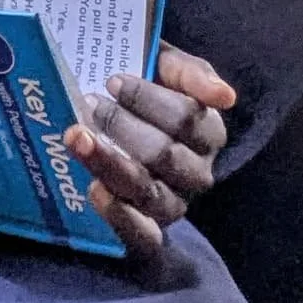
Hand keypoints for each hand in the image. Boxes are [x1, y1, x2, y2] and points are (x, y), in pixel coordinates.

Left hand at [61, 46, 234, 258]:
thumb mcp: (166, 65)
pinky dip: (121, 218)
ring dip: (110, 164)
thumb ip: (191, 73)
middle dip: (122, 126)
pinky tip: (95, 191)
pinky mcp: (150, 229)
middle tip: (89, 103)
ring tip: (77, 138)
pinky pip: (145, 237)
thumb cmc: (144, 85)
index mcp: (209, 132)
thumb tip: (226, 96)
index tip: (112, 81)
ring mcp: (174, 203)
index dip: (146, 99)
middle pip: (165, 155)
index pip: (185, 119)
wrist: (112, 114)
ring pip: (150, 193)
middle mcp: (197, 172)